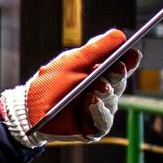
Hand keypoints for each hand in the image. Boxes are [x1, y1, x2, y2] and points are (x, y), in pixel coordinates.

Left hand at [6, 29, 135, 143]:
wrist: (29, 109)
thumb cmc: (50, 82)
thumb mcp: (72, 61)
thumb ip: (95, 49)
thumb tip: (119, 35)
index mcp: (100, 73)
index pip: (121, 65)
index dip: (128, 60)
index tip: (132, 52)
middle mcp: (104, 91)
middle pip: (119, 82)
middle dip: (117, 74)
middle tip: (116, 66)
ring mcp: (100, 110)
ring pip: (112, 100)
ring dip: (105, 92)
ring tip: (97, 87)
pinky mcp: (93, 127)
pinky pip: (103, 120)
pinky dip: (98, 110)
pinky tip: (91, 101)